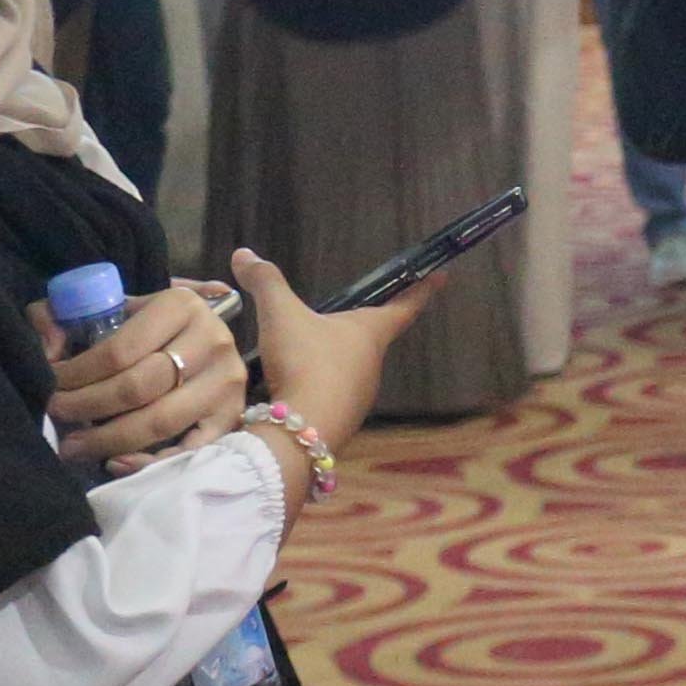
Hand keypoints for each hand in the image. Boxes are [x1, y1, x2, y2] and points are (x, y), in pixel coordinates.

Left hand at [38, 279, 241, 467]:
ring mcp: (226, 382)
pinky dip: (149, 462)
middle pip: (138, 387)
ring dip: (108, 439)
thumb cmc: (146, 325)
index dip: (77, 374)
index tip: (50, 384)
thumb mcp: (110, 307)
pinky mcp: (232, 416)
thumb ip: (63, 314)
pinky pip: (188, 450)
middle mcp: (212, 340)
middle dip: (87, 406)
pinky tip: (114, 462)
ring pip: (160, 421)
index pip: (119, 350)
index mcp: (181, 305)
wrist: (199, 337)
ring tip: (74, 446)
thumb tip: (48, 349)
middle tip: (56, 415)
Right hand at [237, 247, 424, 490]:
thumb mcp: (280, 314)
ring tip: (302, 350)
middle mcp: (372, 364)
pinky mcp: (340, 419)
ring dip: (330, 358)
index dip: (421, 289)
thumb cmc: (305, 363)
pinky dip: (314, 385)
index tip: (440, 276)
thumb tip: (244, 254)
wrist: (302, 431)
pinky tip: (291, 383)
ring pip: (347, 368)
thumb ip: (265, 282)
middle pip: (371, 338)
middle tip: (342, 312)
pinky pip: (329, 393)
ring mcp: (359, 396)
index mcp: (370, 333)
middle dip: (358, 325)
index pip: (404, 305)